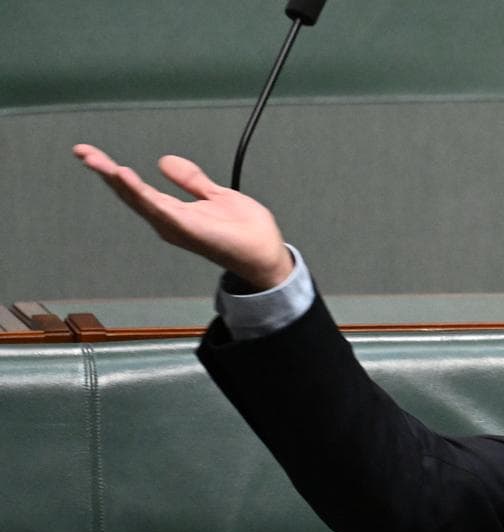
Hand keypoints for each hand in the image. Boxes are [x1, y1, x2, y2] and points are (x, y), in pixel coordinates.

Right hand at [73, 144, 293, 290]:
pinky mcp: (188, 229)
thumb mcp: (214, 195)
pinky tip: (126, 178)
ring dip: (117, 181)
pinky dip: (142, 194)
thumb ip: (190, 180)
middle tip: (83, 152)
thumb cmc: (244, 231)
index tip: (90, 153)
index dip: (113, 171)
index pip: (136, 188)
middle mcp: (168, 221)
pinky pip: (160, 209)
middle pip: (129, 194)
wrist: (266, 253)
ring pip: (139, 200)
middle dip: (105, 172)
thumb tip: (164, 160)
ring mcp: (176, 226)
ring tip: (98, 162)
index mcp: (172, 212)